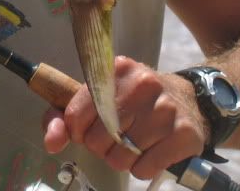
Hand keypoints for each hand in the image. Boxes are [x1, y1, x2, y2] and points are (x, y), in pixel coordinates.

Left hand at [42, 56, 207, 179]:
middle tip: (115, 137)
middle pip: (97, 140)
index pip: (75, 116)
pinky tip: (150, 151)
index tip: (87, 130)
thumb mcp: (97, 97)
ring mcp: (166, 109)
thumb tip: (52, 142)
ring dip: (123, 159)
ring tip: (133, 143)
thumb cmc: (134, 101)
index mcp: (115, 70)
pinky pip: (145, 169)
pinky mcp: (185, 134)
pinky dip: (143, 168)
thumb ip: (63, 117)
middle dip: (101, 146)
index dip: (77, 131)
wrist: (187, 99)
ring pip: (121, 158)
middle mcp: (142, 84)